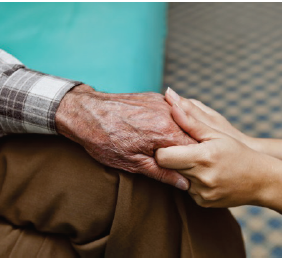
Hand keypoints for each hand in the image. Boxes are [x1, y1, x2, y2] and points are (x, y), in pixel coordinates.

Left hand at [55, 85, 195, 189]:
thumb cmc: (105, 140)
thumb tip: (184, 184)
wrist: (85, 113)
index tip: (190, 168)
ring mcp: (161, 103)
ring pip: (183, 122)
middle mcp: (168, 114)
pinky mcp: (154, 97)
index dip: (195, 160)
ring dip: (179, 134)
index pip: (196, 149)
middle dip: (188, 147)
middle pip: (192, 134)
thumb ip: (162, 173)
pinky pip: (171, 111)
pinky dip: (170, 122)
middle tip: (174, 158)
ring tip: (162, 144)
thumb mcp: (133, 163)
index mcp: (166, 132)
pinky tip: (157, 130)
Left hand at [155, 98, 271, 207]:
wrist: (262, 181)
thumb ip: (190, 121)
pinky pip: (187, 190)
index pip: (162, 157)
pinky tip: (206, 174)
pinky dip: (192, 181)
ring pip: (176, 179)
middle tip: (183, 150)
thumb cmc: (239, 152)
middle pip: (167, 168)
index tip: (170, 142)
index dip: (162, 149)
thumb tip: (170, 101)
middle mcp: (200, 179)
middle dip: (171, 158)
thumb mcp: (216, 133)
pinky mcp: (203, 202)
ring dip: (182, 170)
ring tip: (199, 162)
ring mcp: (201, 194)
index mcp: (202, 158)